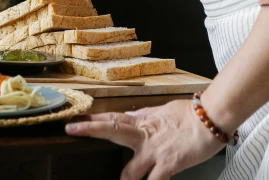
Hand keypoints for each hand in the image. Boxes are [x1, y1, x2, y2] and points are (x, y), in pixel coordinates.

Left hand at [66, 100, 224, 178]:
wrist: (212, 117)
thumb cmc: (191, 114)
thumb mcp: (162, 111)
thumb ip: (145, 116)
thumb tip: (133, 115)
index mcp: (142, 122)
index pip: (111, 119)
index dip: (92, 119)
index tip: (75, 119)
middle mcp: (143, 136)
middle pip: (110, 131)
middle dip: (89, 130)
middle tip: (70, 129)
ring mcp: (153, 152)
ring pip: (129, 170)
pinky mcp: (168, 164)